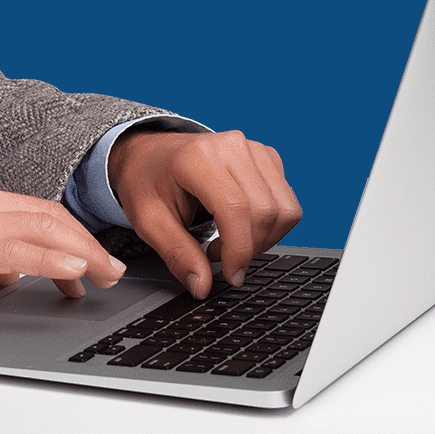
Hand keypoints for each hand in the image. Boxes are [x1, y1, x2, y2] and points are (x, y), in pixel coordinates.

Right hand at [0, 172, 125, 308]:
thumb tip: (9, 278)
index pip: (35, 210)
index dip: (71, 234)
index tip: (94, 259)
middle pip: (48, 215)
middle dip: (87, 243)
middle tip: (113, 270)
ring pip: (42, 228)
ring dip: (82, 253)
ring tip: (105, 275)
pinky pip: (17, 250)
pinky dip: (51, 259)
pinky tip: (74, 272)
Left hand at [107, 128, 300, 298]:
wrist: (150, 154)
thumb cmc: (147, 182)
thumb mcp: (148, 221)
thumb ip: (177, 254)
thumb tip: (202, 286)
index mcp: (196, 157)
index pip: (235, 208)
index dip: (239, 249)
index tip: (230, 274)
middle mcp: (230, 147)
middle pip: (265, 211)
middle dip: (250, 248)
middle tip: (221, 258)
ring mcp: (252, 149)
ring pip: (284, 208)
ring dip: (265, 238)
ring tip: (230, 242)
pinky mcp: (267, 157)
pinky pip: (287, 201)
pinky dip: (272, 224)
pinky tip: (242, 226)